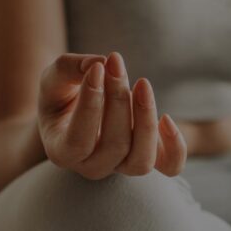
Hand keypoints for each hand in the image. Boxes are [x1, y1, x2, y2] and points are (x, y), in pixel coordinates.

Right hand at [37, 52, 186, 178]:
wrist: (78, 108)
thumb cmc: (62, 93)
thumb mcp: (55, 76)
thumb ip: (69, 68)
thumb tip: (100, 63)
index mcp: (62, 152)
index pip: (78, 140)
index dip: (90, 104)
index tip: (97, 68)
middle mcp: (91, 167)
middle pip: (115, 147)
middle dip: (119, 101)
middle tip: (116, 63)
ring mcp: (121, 167)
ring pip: (142, 161)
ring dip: (146, 120)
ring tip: (142, 84)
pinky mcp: (146, 158)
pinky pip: (170, 166)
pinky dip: (175, 147)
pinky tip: (166, 118)